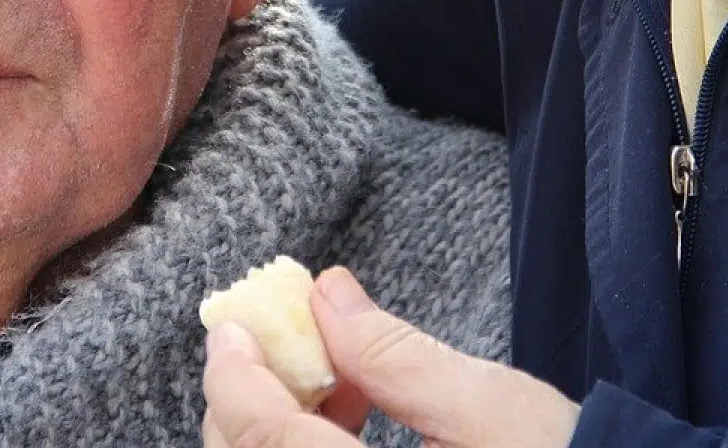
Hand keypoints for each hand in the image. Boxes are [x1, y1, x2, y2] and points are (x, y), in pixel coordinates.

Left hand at [202, 267, 579, 447]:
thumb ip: (398, 356)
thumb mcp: (495, 411)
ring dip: (277, 429)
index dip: (236, 378)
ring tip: (336, 382)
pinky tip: (348, 420)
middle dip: (250, 402)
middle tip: (286, 341)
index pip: (267, 444)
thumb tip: (325, 295)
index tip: (232, 323)